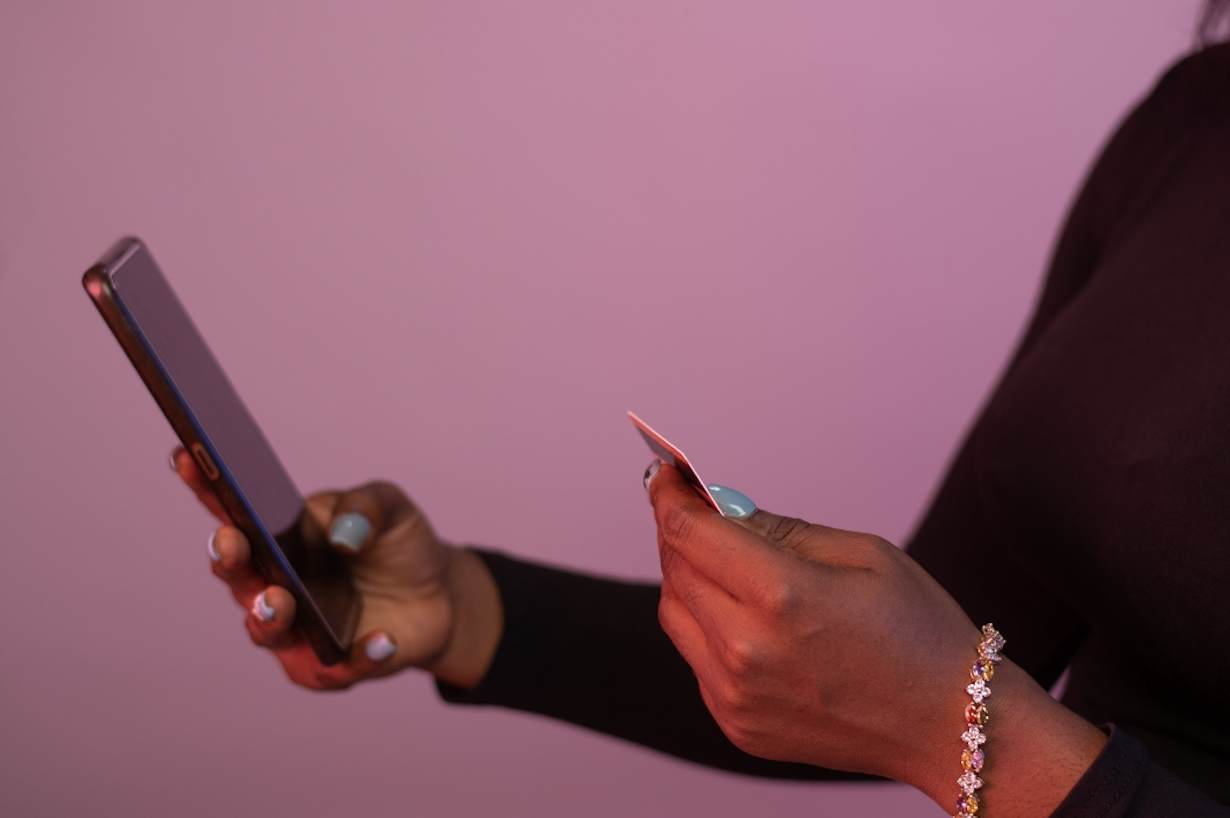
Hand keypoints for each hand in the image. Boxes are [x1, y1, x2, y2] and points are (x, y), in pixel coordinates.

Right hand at [174, 449, 501, 690]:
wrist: (437, 595)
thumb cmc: (395, 544)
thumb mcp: (389, 508)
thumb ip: (366, 506)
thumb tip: (342, 535)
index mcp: (277, 535)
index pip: (231, 509)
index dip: (204, 484)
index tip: (186, 456)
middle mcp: (270, 583)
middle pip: (235, 574)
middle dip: (228, 558)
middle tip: (231, 542)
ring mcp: (293, 630)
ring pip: (265, 629)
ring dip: (268, 615)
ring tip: (280, 599)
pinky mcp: (325, 667)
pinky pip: (333, 668)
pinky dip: (356, 656)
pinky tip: (380, 641)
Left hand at [647, 462, 1104, 815]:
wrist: (949, 725)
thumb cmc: (919, 633)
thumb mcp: (861, 554)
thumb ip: (780, 528)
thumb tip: (721, 508)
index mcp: (780, 595)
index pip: (688, 532)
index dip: (669, 495)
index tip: (668, 477)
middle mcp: (746, 649)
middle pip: (674, 569)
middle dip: (680, 530)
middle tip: (698, 509)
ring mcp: (736, 694)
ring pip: (675, 613)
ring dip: (687, 578)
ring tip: (723, 560)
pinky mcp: (736, 724)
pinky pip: (696, 657)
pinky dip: (706, 626)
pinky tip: (745, 616)